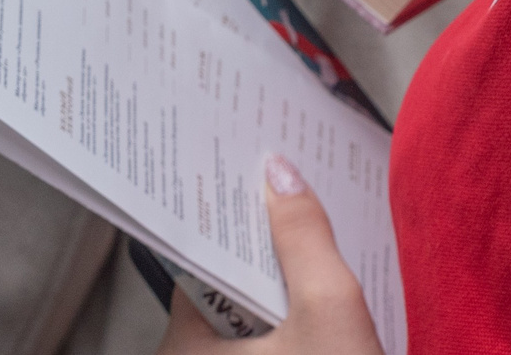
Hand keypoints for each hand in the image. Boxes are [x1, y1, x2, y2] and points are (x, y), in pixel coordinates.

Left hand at [157, 157, 386, 354]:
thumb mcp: (328, 313)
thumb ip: (304, 240)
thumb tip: (281, 175)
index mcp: (182, 347)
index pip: (201, 256)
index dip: (234, 214)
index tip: (256, 173)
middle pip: (229, 279)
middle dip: (267, 243)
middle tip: (293, 191)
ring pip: (253, 308)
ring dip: (287, 278)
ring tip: (315, 232)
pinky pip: (273, 335)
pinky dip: (296, 312)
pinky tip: (326, 289)